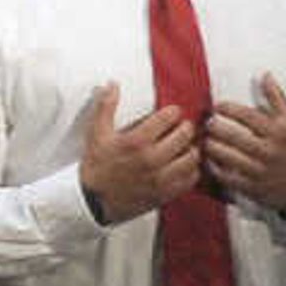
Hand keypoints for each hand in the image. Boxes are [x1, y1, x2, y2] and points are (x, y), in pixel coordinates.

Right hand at [76, 83, 198, 222]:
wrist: (92, 201)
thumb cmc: (95, 167)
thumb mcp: (96, 134)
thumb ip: (105, 107)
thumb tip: (112, 84)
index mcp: (136, 141)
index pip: (169, 117)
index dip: (172, 112)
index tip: (170, 114)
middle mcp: (152, 159)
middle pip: (186, 134)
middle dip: (185, 128)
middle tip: (180, 128)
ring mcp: (161, 178)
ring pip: (193, 156)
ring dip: (191, 148)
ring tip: (183, 147)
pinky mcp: (165, 193)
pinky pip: (191, 178)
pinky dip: (191, 170)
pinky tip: (182, 166)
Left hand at [199, 72, 285, 213]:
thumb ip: (276, 98)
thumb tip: (265, 75)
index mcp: (278, 133)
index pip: (248, 116)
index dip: (228, 108)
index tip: (217, 105)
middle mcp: (269, 151)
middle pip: (233, 136)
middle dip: (215, 126)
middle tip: (206, 122)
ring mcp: (259, 170)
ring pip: (226, 156)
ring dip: (210, 145)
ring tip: (204, 138)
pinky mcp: (250, 186)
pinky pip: (224, 175)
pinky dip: (212, 166)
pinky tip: (207, 158)